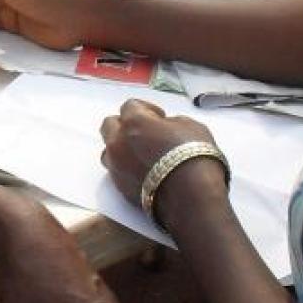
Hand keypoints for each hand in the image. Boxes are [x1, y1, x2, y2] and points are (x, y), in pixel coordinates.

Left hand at [100, 99, 227, 228]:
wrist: (192, 196)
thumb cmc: (194, 158)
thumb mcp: (190, 126)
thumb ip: (170, 123)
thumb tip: (164, 127)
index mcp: (134, 122)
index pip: (130, 106)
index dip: (146, 109)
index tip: (158, 117)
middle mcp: (118, 142)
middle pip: (110, 125)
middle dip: (125, 125)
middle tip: (143, 132)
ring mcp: (116, 166)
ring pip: (108, 150)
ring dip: (121, 148)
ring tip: (140, 154)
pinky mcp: (120, 187)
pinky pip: (116, 171)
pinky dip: (125, 168)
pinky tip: (142, 172)